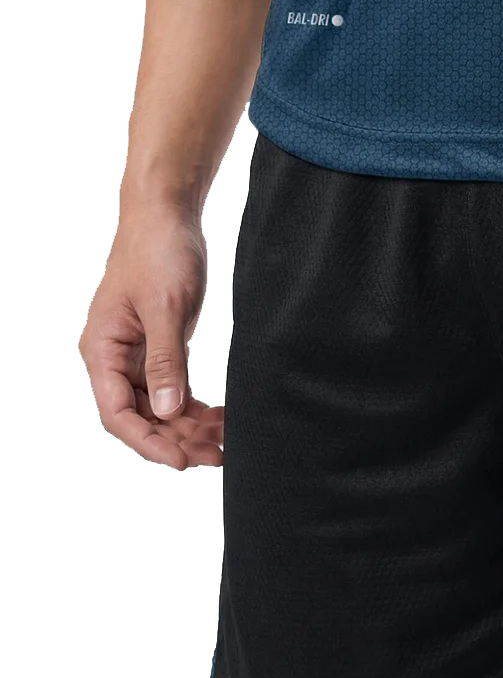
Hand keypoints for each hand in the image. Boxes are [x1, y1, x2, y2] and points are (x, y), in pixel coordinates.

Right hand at [80, 208, 223, 468]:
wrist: (167, 216)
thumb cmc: (159, 252)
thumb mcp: (166, 308)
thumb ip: (167, 361)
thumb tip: (168, 411)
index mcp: (101, 350)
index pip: (117, 414)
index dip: (148, 443)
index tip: (182, 461)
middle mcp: (113, 357)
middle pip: (140, 418)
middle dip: (176, 440)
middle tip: (218, 456)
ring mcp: (136, 354)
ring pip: (159, 408)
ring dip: (189, 428)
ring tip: (225, 441)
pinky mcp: (159, 347)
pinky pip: (173, 389)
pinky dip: (195, 407)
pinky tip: (220, 418)